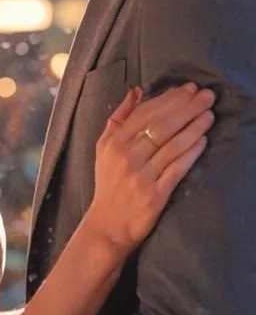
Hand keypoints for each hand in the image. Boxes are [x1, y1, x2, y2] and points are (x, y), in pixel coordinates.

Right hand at [89, 82, 214, 254]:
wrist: (108, 225)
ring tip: (209, 115)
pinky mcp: (155, 195)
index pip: (146, 113)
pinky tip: (203, 140)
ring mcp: (141, 176)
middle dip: (187, 108)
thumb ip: (118, 118)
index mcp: (114, 142)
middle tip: (206, 96)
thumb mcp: (104, 148)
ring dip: (194, 127)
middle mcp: (126, 156)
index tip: (188, 89)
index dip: (169, 99)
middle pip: (162, 125)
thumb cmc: (109, 184)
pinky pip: (177, 169)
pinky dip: (191, 153)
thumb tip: (136, 91)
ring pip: (172, 145)